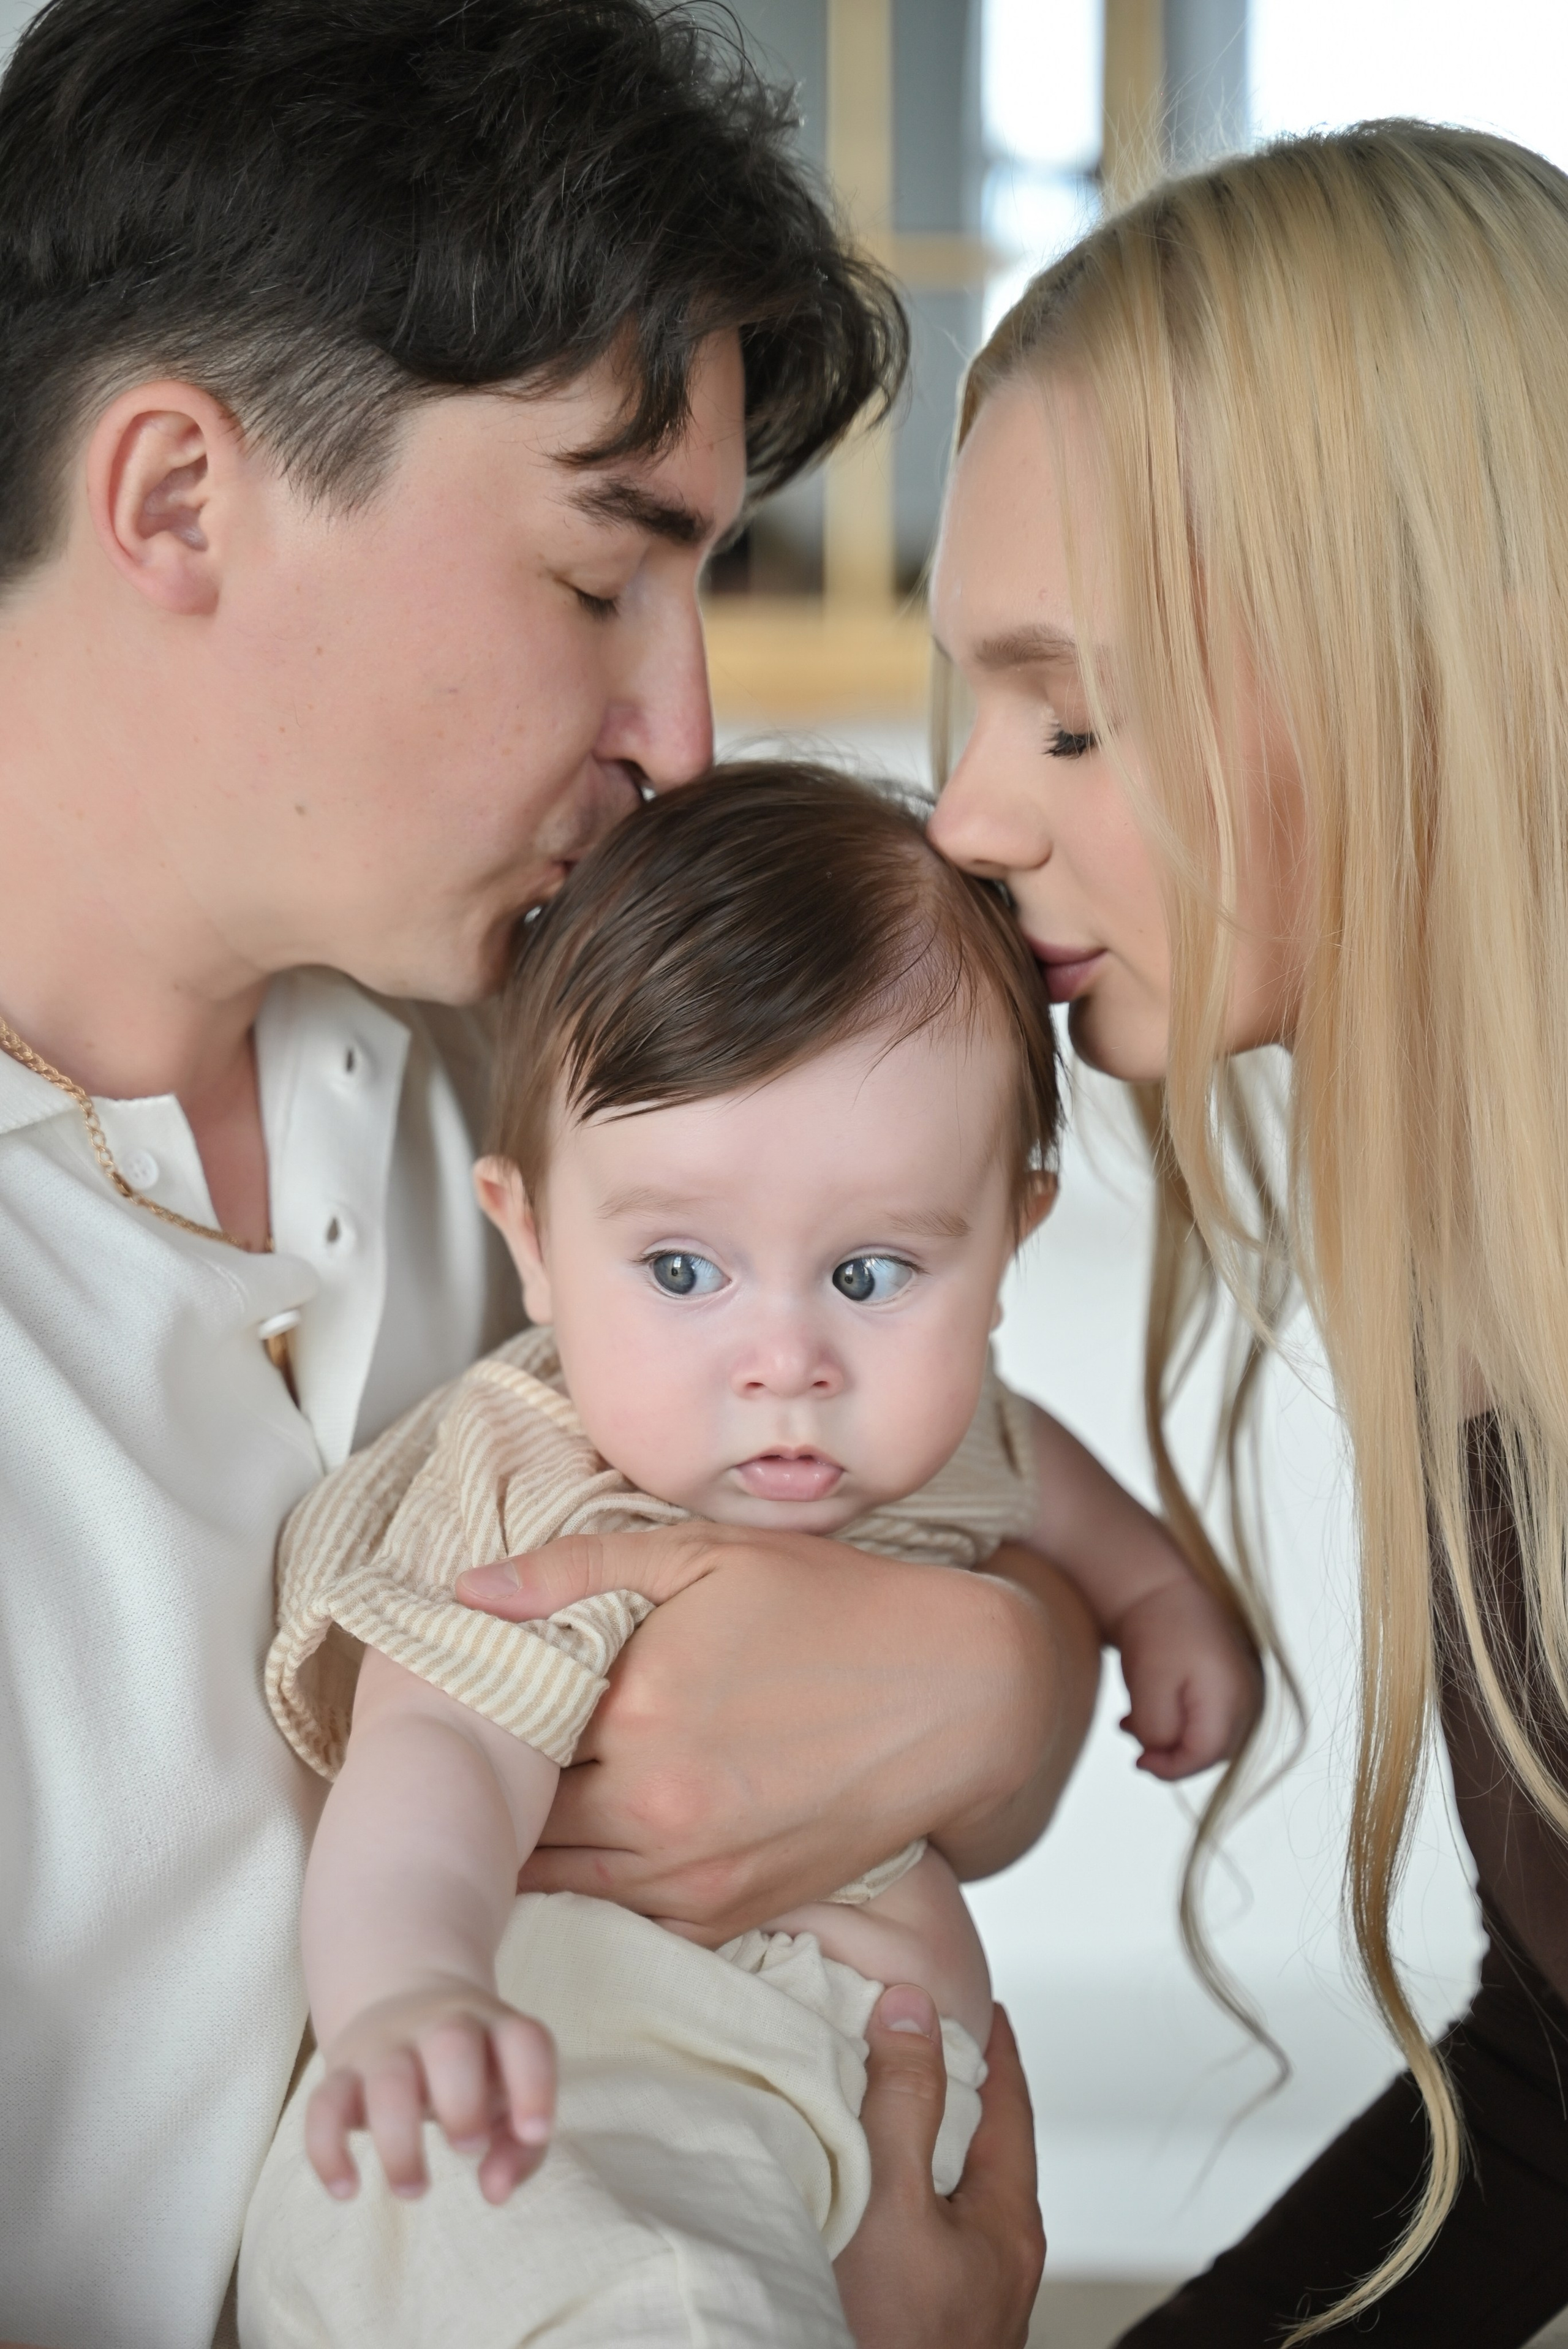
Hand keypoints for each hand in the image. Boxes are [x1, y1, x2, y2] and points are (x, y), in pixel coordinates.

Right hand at [306, 1977, 554, 2205]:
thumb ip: (521, 2147)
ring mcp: (387, 2046)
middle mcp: (442, 2026)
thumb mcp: (509, 2095)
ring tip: (415, 2189)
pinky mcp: (342, 2074)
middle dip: (462, 2099)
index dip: (535, 2085)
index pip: (524, 2040)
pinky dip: (327, 2149)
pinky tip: (347, 2190)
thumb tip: (495, 2192)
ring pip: (387, 2078)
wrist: (401, 2000)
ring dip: (399, 2140)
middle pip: (451, 2041)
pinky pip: (322, 2104)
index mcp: (494, 2026)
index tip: (534, 2132)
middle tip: (467, 2148)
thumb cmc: (474, 2070)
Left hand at [457, 1525, 1099, 1936]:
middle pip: (524, 1818)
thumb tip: (466, 1591)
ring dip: (539, 1844)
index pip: (505, 1736)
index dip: (480, 1723)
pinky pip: (627, 1914)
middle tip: (478, 1764)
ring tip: (522, 1806)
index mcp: (635, 1711)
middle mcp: (655, 1806)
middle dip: (498, 1791)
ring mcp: (694, 1871)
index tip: (465, 1707)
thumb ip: (576, 1568)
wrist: (957, 1693)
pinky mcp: (731, 1910)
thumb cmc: (833, 1607)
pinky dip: (600, 1882)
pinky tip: (597, 1839)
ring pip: (561, 1879)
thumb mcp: (704, 1555)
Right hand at [834, 1989, 1044, 2348]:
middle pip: (986, 2148)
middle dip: (956, 2089)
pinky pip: (923, 2232)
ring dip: (923, 2142)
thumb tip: (914, 2009)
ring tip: (883, 2101)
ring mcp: (968, 2300)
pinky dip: (900, 2190)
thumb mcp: (894, 2205)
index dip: (992, 2044)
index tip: (978, 1999)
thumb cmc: (890, 2338)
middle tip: (921, 2035)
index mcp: (1007, 2223)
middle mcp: (998, 2261)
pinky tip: (862, 2192)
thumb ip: (905, 2104)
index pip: (1010, 2105)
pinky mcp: (930, 2325)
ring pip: (952, 2193)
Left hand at [1115, 1575, 1262, 1778]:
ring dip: (1175, 1739)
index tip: (1138, 1762)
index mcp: (1232, 1696)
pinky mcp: (1236, 1681)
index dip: (1171, 1768)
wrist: (1161, 1585)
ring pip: (1213, 1737)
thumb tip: (1160, 1755)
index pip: (1206, 1755)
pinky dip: (1183, 1723)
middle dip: (1172, 1755)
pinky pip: (1214, 1717)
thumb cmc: (1154, 1631)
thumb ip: (1158, 1731)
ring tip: (1134, 1723)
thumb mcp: (1148, 1687)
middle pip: (1213, 1751)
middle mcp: (1250, 1696)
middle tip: (1136, 1745)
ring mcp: (1248, 1688)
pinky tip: (1147, 1712)